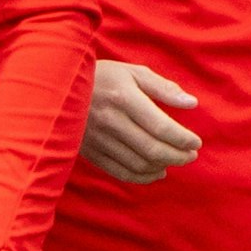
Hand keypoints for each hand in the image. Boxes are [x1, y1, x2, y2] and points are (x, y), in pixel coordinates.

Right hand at [79, 59, 200, 183]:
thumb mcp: (132, 72)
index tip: (195, 142)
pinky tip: (156, 171)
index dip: (184, 139)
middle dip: (178, 156)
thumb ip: (163, 88)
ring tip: (174, 160)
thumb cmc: (102, 76)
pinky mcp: (88, 151)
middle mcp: (110, 120)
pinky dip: (142, 177)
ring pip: (138, 164)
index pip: (162, 127)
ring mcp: (97, 138)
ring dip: (162, 166)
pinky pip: (120, 172)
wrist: (55, 86)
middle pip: (152, 149)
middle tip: (191, 155)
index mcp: (123, 97)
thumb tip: (191, 103)